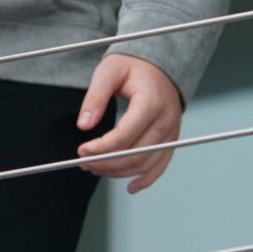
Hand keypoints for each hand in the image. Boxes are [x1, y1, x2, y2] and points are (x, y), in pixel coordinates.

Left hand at [76, 54, 182, 193]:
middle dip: (106, 162)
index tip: (82, 150)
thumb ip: (95, 96)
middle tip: (84, 162)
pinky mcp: (171, 140)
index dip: (101, 147)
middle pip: (135, 153)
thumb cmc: (133, 66)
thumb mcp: (109, 71)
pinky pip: (160, 165)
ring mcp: (171, 133)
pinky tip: (131, 186)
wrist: (160, 65)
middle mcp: (165, 121)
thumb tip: (83, 125)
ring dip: (119, 171)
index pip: (124, 135)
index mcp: (151, 102)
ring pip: (145, 163)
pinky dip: (146, 179)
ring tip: (96, 168)